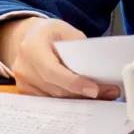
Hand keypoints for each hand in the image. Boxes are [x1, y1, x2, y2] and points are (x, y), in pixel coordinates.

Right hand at [0, 16, 120, 99]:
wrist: (30, 37)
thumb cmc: (51, 33)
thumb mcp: (67, 32)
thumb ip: (80, 50)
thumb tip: (99, 71)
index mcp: (32, 48)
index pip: (53, 71)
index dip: (74, 83)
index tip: (94, 90)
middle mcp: (24, 68)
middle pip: (56, 89)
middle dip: (84, 93)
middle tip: (110, 92)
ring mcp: (23, 83)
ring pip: (55, 99)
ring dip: (80, 100)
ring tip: (104, 95)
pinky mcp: (26, 93)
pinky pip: (51, 102)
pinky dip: (69, 101)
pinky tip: (86, 98)